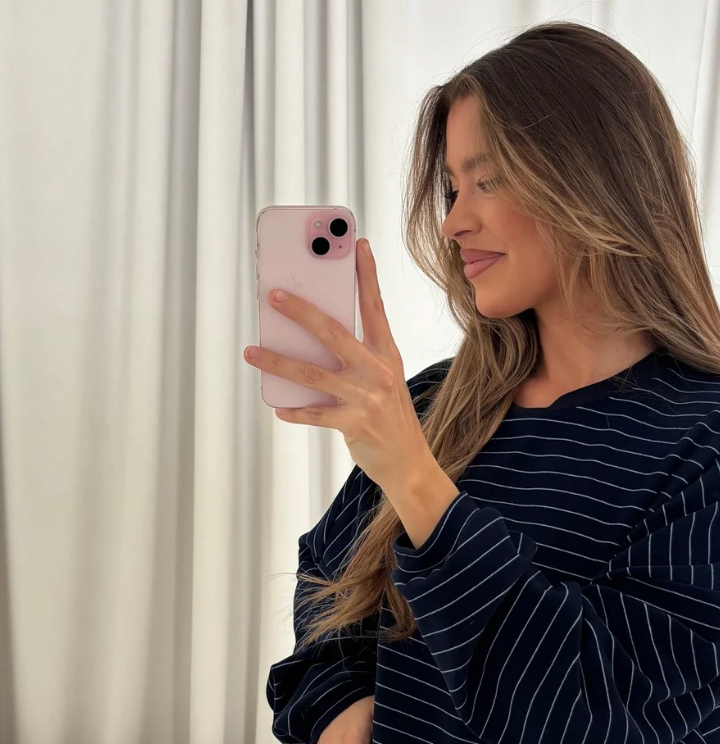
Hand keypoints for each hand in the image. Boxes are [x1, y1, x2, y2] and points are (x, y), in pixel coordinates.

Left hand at [242, 239, 434, 499]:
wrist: (410, 464)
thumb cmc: (390, 419)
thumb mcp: (384, 381)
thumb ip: (358, 358)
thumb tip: (310, 339)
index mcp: (388, 355)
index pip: (375, 307)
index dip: (367, 275)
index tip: (357, 245)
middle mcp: (378, 372)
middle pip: (334, 332)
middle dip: (301, 311)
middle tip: (274, 295)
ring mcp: (367, 398)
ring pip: (313, 373)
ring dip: (278, 361)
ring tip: (252, 352)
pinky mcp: (355, 423)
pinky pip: (316, 413)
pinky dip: (294, 410)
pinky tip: (278, 406)